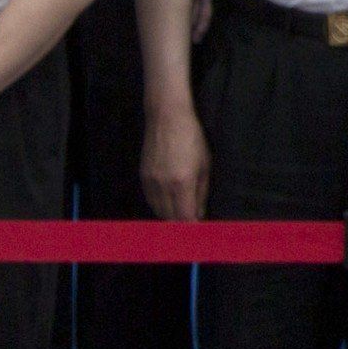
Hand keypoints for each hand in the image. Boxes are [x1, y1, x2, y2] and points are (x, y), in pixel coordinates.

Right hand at [139, 98, 209, 220]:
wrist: (167, 118)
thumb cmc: (191, 138)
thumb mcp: (204, 165)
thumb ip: (201, 193)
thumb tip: (199, 214)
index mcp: (182, 183)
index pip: (185, 217)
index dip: (192, 227)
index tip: (198, 230)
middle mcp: (164, 186)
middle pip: (170, 218)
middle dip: (181, 225)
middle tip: (191, 225)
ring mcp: (151, 182)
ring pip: (158, 211)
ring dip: (170, 217)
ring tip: (180, 216)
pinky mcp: (143, 176)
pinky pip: (150, 200)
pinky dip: (159, 206)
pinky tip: (168, 204)